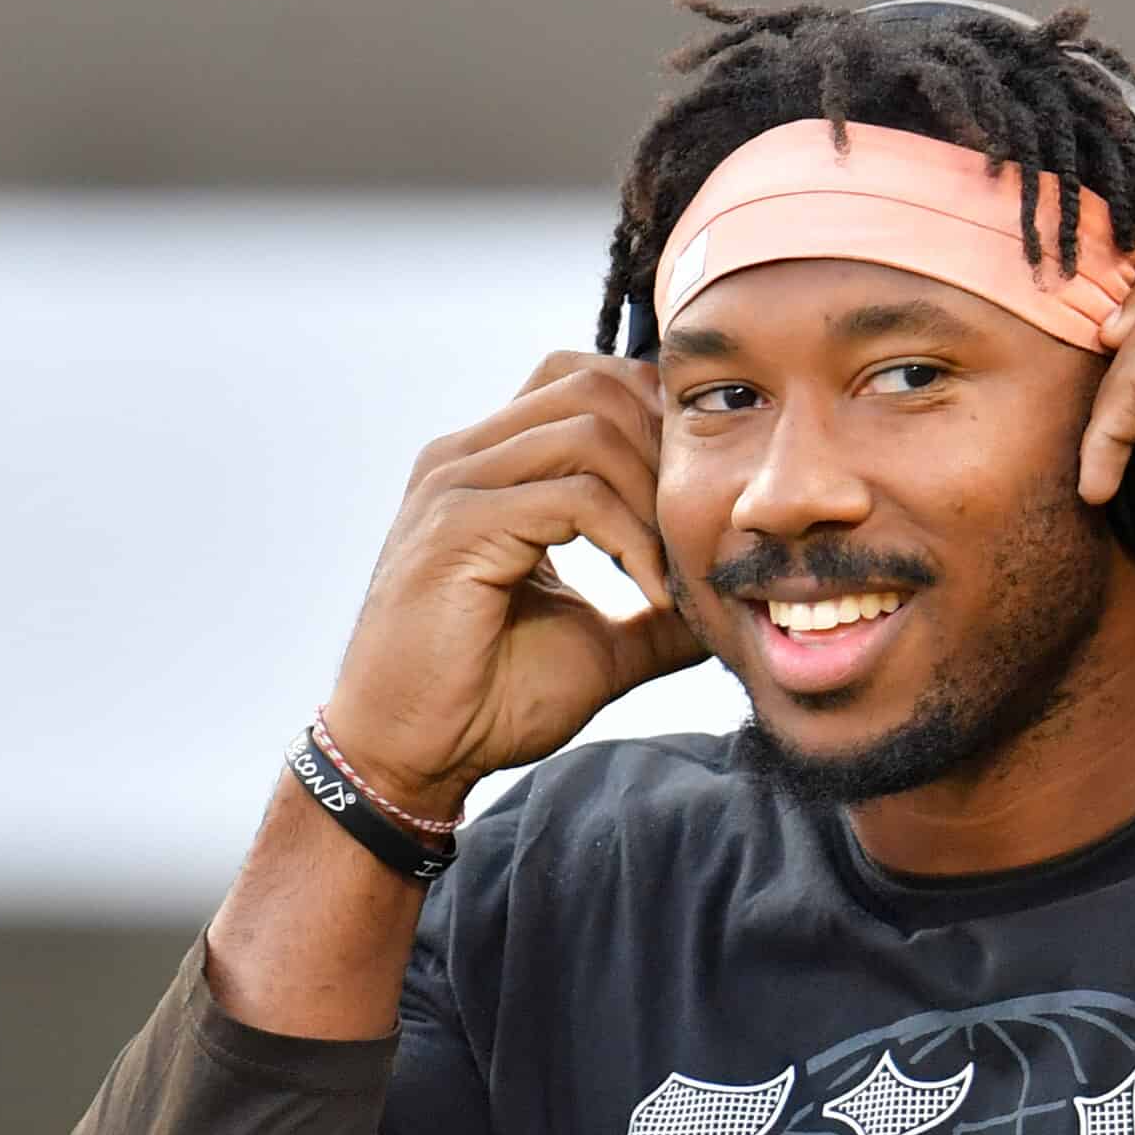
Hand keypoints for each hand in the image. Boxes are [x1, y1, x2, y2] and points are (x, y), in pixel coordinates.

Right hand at [321, 353, 707, 819]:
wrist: (410, 754)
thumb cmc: (487, 699)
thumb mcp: (599, 646)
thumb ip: (657, 616)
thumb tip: (724, 605)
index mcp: (492, 466)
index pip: (585, 380)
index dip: (655, 423)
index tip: (695, 503)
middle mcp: (466, 457)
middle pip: (594, 384)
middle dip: (664, 450)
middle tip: (694, 529)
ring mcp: (456, 484)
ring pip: (590, 429)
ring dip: (652, 497)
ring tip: (672, 567)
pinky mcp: (457, 526)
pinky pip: (572, 496)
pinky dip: (630, 540)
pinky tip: (650, 593)